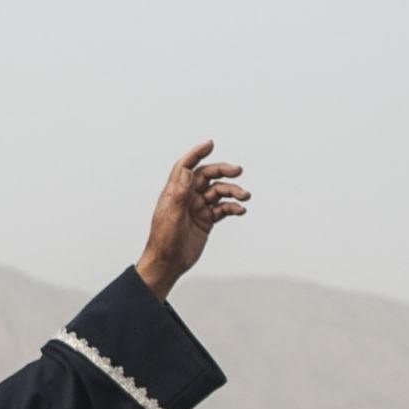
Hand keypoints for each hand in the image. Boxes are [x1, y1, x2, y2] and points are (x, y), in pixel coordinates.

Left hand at [134, 140, 248, 297]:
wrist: (168, 264)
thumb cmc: (164, 241)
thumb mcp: (171, 216)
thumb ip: (179, 193)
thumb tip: (186, 170)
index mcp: (175, 193)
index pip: (185, 167)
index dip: (196, 154)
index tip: (210, 144)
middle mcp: (187, 197)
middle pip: (207, 176)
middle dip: (223, 171)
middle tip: (238, 171)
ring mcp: (197, 208)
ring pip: (218, 192)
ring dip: (232, 191)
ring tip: (245, 196)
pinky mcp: (206, 220)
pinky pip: (222, 208)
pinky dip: (232, 207)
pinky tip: (240, 210)